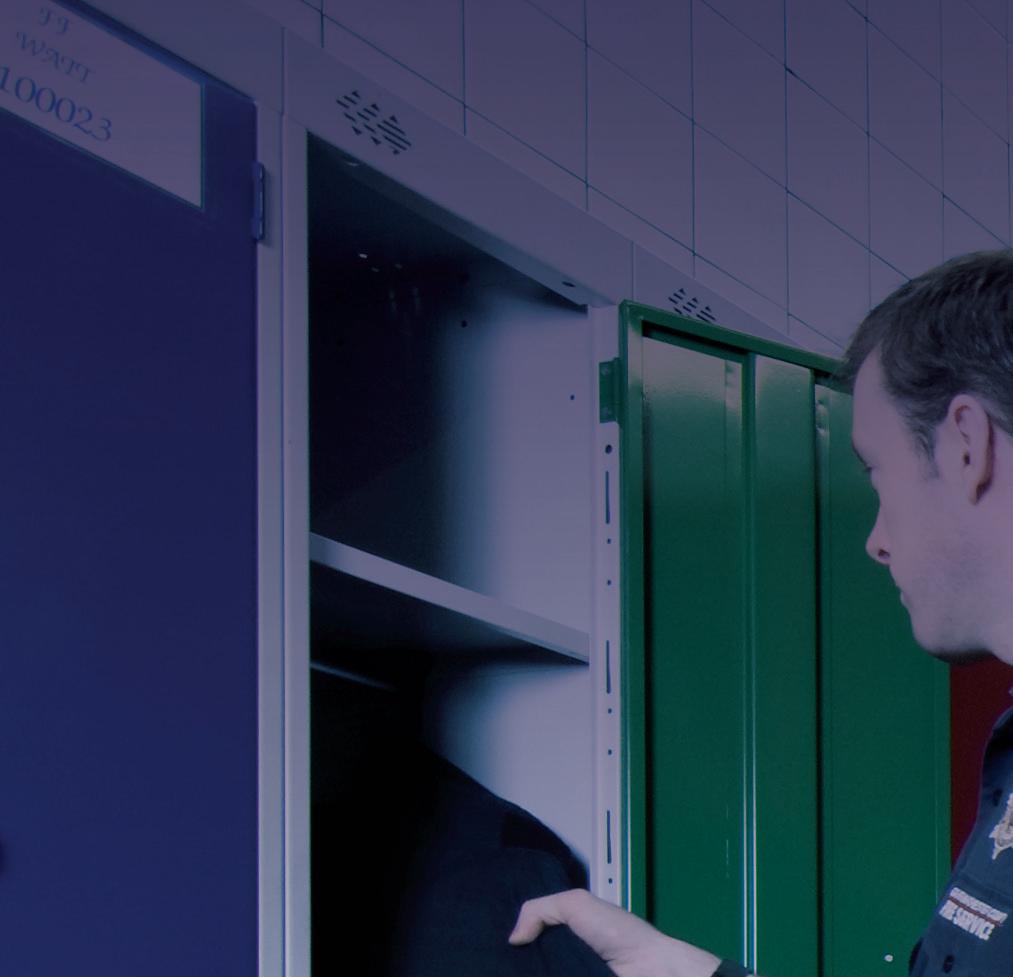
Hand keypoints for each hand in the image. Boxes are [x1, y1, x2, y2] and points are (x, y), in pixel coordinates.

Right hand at [508, 888, 720, 976]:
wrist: (648, 969)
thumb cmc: (614, 932)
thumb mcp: (576, 903)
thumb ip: (539, 910)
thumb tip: (513, 939)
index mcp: (566, 929)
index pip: (532, 929)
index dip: (514, 930)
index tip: (487, 931)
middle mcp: (564, 954)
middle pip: (530, 957)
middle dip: (512, 957)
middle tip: (489, 956)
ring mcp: (568, 974)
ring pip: (536, 973)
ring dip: (519, 972)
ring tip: (496, 968)